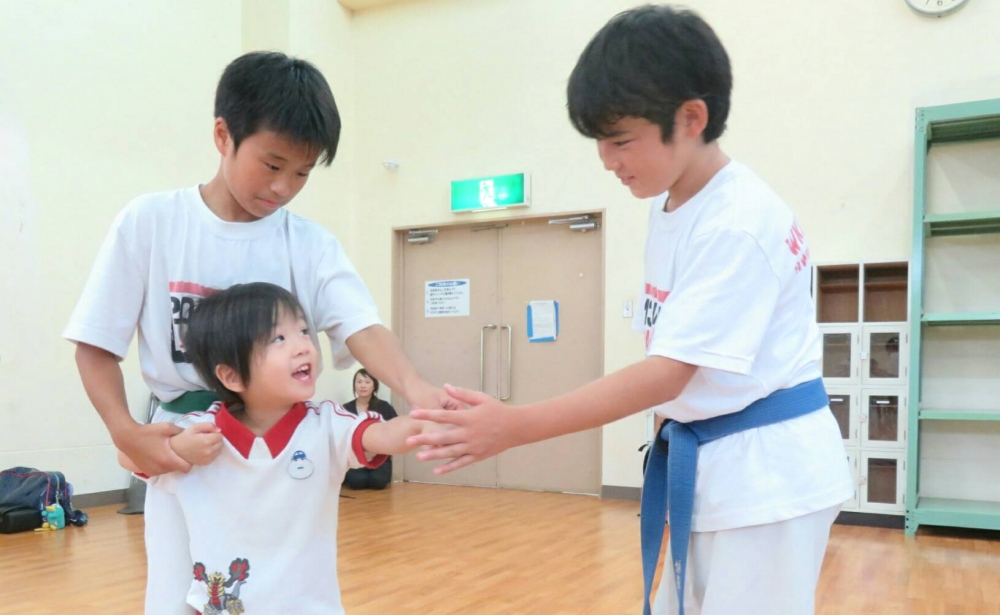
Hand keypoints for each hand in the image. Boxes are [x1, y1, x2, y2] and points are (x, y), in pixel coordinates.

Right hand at [114, 422, 191, 475]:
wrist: (127, 437)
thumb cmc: (148, 432)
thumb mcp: (167, 427)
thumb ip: (180, 431)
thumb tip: (188, 433)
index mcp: (168, 459)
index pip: (186, 468)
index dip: (189, 462)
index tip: (187, 454)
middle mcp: (161, 469)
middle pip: (177, 469)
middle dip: (178, 461)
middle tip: (175, 450)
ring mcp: (152, 472)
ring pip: (168, 470)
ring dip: (169, 463)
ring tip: (165, 452)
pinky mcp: (145, 472)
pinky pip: (159, 471)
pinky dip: (160, 465)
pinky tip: (156, 455)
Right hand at [169, 422, 223, 466]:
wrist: (175, 450)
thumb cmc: (185, 437)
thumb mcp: (195, 427)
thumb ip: (209, 426)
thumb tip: (219, 430)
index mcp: (207, 441)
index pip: (220, 436)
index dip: (214, 433)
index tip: (207, 433)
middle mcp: (209, 451)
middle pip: (221, 443)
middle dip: (215, 439)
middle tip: (205, 438)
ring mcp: (208, 458)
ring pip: (219, 450)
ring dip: (215, 446)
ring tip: (204, 444)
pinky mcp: (206, 463)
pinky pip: (215, 456)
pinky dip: (212, 453)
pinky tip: (204, 450)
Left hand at [406, 384, 521, 473]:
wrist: (517, 427)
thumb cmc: (498, 410)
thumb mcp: (481, 398)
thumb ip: (463, 394)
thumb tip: (446, 386)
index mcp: (468, 417)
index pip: (443, 415)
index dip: (427, 414)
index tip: (413, 413)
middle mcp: (469, 433)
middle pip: (443, 436)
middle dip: (424, 438)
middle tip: (408, 441)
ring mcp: (473, 446)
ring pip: (450, 452)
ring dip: (433, 455)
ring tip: (418, 456)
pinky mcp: (478, 456)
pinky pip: (461, 462)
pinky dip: (449, 467)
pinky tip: (437, 470)